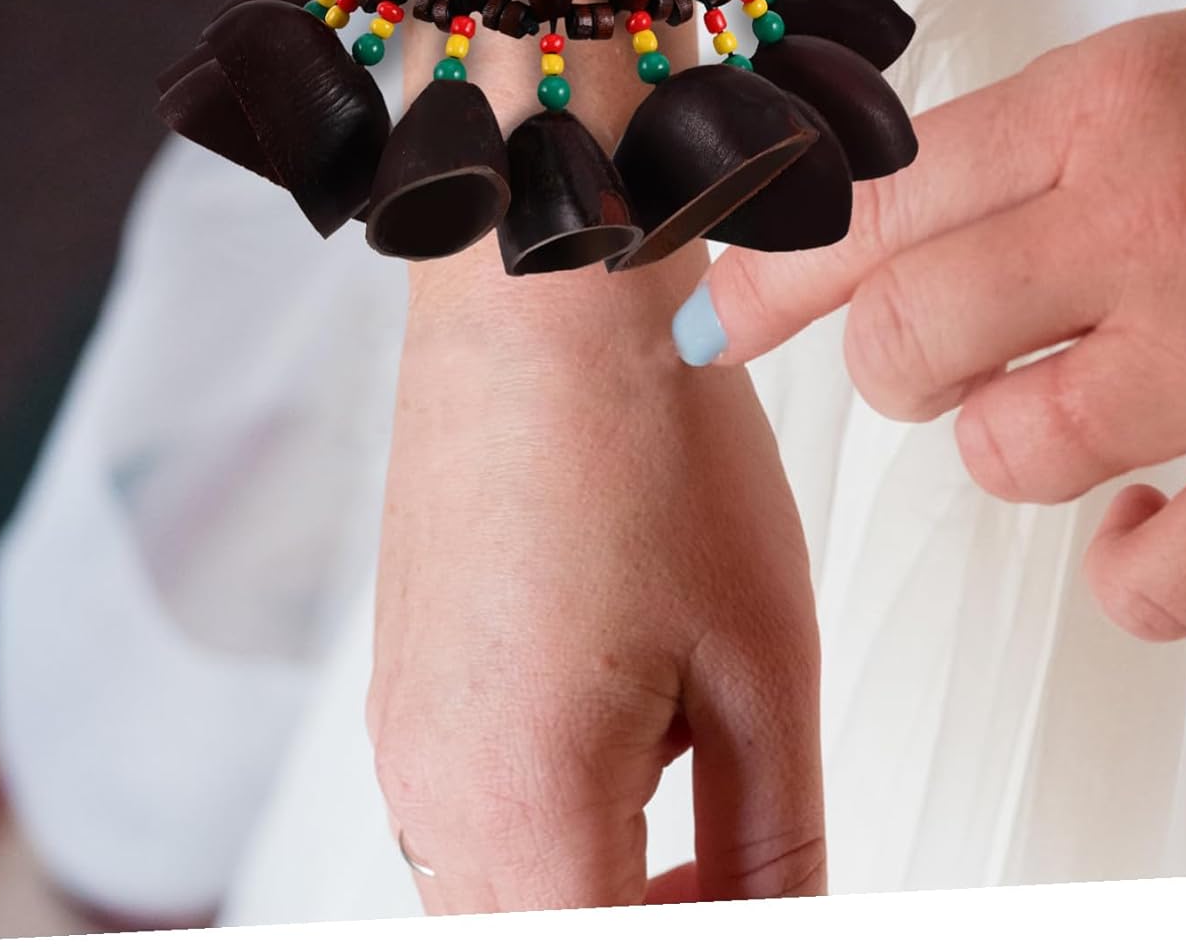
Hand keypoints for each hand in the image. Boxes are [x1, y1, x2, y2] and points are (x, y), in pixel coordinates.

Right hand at [368, 249, 824, 912]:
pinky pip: (473, 816)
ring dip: (606, 884)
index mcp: (514, 804)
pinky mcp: (405, 683)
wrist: (541, 301)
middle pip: (545, 937)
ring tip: (704, 788)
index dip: (712, 939)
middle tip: (752, 874)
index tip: (771, 902)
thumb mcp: (760, 668)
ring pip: (506, 894)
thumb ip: (776, 852)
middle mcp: (427, 787)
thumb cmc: (638, 437)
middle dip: (658, 923)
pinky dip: (557, 820)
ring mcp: (401, 733)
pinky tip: (629, 727)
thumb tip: (784, 924)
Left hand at [679, 0, 1185, 641]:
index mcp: (1106, 103)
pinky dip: (1129, 560)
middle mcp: (1162, 221)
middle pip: (909, 337)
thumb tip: (826, 246)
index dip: (768, 272)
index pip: (870, 203)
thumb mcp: (1139, 81)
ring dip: (1004, 442)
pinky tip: (1154, 500)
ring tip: (1068, 395)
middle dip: (894, 364)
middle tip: (936, 349)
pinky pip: (1148, 581)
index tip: (716, 321)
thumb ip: (989, 157)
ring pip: (1008, 454)